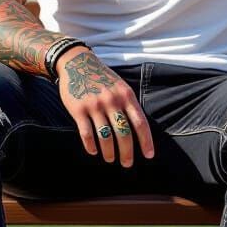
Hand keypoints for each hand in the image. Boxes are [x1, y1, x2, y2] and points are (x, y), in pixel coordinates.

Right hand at [55, 47, 154, 166]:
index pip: (140, 123)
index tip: (149, 155)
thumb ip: (129, 104)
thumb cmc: (102, 78)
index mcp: (126, 95)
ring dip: (109, 152)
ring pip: (106, 137)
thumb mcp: (121, 86)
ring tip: (110, 159)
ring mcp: (95, 105)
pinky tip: (94, 152)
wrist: (77, 63)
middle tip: (127, 164)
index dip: (146, 141)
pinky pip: (87, 134)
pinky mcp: (78, 109)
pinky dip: (91, 146)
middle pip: (124, 133)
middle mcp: (112, 101)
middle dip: (127, 152)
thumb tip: (140, 129)